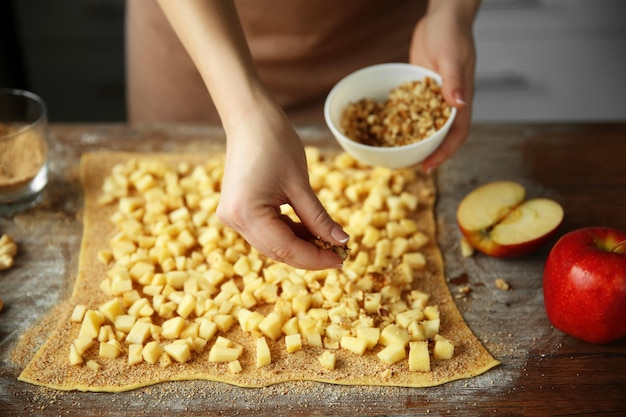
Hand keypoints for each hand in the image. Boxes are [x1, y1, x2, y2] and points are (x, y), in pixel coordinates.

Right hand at [216, 102, 349, 269]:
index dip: (316, 259)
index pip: (286, 249)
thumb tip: (341, 243)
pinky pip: (266, 231)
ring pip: (272, 244)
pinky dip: (288, 233)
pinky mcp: (237, 211)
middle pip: (277, 251)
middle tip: (340, 253)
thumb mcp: (301, 184)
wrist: (249, 119)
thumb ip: (319, 219)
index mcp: (246, 214)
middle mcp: (234, 221)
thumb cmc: (275, 143)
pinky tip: (310, 231)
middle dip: (309, 255)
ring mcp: (232, 217)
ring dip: (300, 245)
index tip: (342, 260)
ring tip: (329, 242)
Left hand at [409, 1, 478, 171]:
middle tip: (407, 166)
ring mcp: (434, 96)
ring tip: (396, 154)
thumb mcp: (451, 57)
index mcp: (460, 99)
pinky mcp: (421, 88)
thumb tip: (458, 105)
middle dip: (426, 153)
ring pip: (424, 125)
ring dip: (413, 140)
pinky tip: (387, 127)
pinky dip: (403, 119)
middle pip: (439, 135)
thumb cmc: (452, 33)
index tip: (428, 167)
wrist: (442, 17)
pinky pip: (412, 109)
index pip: (456, 134)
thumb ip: (454, 81)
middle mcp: (447, 102)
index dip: (444, 153)